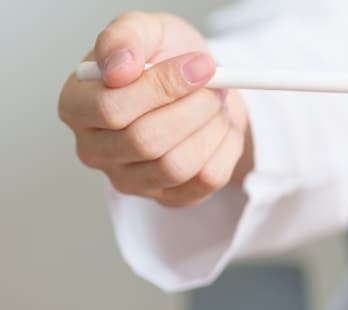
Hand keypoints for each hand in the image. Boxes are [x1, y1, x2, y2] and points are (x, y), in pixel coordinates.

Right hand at [58, 11, 251, 206]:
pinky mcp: (170, 197)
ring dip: (210, 128)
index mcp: (76, 107)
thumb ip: (125, 37)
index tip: (200, 66)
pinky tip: (220, 126)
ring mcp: (131, 180)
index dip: (162, 87)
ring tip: (215, 103)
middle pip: (145, 142)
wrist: (199, 83)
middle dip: (193, 108)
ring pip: (176, 166)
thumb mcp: (144, 29)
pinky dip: (225, 147)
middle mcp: (95, 150)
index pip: (111, 108)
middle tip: (214, 84)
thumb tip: (120, 68)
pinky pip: (206, 180)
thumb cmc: (162, 57)